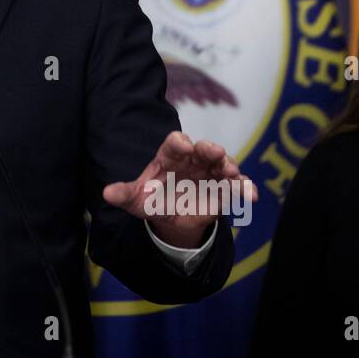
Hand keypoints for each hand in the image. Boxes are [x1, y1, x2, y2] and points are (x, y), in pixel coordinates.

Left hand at [101, 130, 257, 247]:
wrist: (171, 215)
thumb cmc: (153, 198)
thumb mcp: (136, 199)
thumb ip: (124, 194)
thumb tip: (107, 193)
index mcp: (170, 156)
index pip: (175, 142)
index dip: (180, 142)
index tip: (184, 146)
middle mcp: (193, 160)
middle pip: (203, 149)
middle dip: (210, 148)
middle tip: (216, 151)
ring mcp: (211, 173)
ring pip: (223, 164)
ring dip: (230, 167)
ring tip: (232, 173)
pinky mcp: (223, 189)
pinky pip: (236, 186)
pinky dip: (245, 188)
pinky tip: (251, 195)